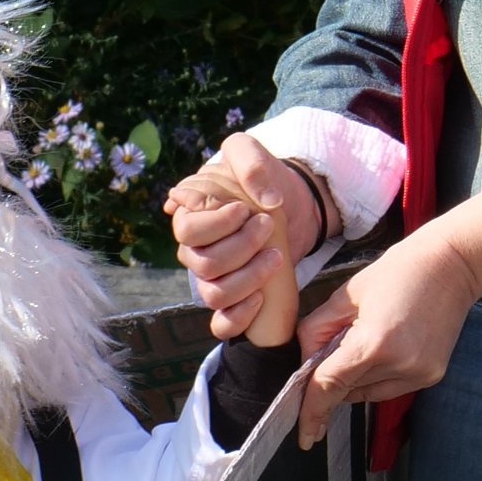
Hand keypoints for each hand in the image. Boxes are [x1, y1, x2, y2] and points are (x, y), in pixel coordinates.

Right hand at [165, 134, 327, 340]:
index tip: (247, 210)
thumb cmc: (265, 180)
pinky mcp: (233, 303)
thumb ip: (249, 164)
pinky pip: (221, 324)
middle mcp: (196, 252)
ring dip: (249, 277)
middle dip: (241, 246)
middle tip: (267, 226)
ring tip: (276, 255)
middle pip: (203, 264)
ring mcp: (212, 280)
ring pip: (214, 294)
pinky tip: (261, 297)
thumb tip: (252, 200)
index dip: (218, 224)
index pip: (188, 231)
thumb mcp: (255, 155)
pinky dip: (238, 317)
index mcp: (191, 218)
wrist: (293, 206)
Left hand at [294, 195, 481, 446]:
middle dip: (334, 374)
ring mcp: (419, 374)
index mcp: (373, 343)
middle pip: (348, 390)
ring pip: (367, 394)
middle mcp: (399, 366)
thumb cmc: (399, 271)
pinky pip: (390, 389)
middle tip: (341, 340)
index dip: (312, 410)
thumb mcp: (346, 295)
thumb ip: (317, 332)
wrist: (452, 264)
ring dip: (356, 378)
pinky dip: (377, 376)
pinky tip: (386, 346)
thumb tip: (304, 364)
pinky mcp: (431, 376)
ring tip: (368, 338)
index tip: (304, 434)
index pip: (330, 386)